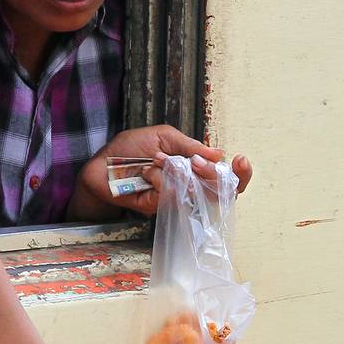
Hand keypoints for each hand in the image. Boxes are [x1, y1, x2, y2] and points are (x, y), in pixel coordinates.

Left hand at [72, 124, 253, 219]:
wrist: (103, 166)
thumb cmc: (130, 149)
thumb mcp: (164, 137)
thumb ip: (190, 146)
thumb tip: (218, 154)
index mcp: (195, 167)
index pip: (226, 177)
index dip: (240, 174)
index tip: (241, 161)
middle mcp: (190, 185)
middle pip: (221, 192)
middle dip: (212, 175)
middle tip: (197, 165)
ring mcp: (177, 198)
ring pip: (195, 192)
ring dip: (177, 172)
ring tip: (158, 160)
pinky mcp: (160, 207)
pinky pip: (171, 194)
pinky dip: (159, 178)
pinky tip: (147, 171)